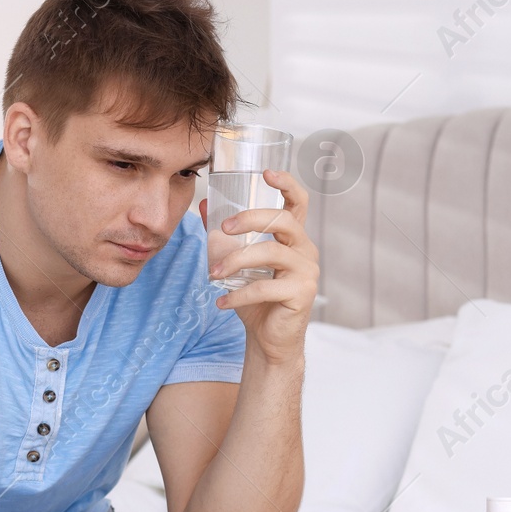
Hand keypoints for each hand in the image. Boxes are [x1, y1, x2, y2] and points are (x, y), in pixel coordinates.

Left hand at [200, 168, 318, 364]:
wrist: (269, 339)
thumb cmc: (256, 299)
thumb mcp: (238, 263)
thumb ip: (225, 236)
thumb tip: (203, 205)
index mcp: (293, 238)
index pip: (298, 202)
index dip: (286, 184)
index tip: (266, 173)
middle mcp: (305, 250)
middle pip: (283, 220)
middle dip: (250, 219)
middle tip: (223, 229)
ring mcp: (307, 272)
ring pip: (271, 252)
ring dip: (236, 261)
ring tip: (212, 274)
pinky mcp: (302, 294)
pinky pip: (266, 287)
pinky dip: (239, 295)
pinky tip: (221, 303)